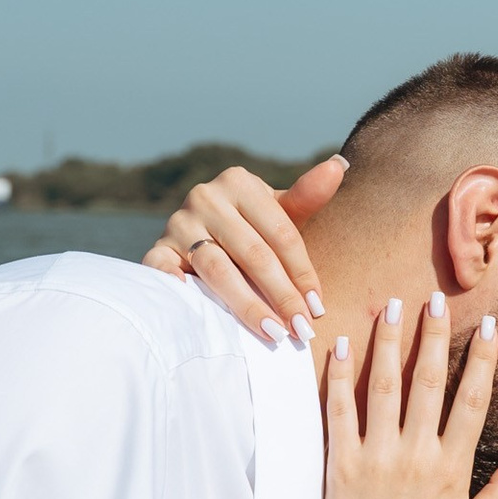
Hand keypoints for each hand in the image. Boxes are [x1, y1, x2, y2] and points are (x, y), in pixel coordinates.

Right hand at [146, 156, 347, 345]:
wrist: (202, 236)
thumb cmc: (252, 228)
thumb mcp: (279, 213)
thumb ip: (307, 196)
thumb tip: (339, 166)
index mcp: (239, 183)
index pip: (281, 233)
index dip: (302, 272)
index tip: (318, 307)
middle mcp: (205, 197)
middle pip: (253, 254)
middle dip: (281, 296)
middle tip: (301, 330)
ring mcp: (178, 223)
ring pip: (218, 269)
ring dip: (248, 305)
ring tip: (273, 333)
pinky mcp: (158, 250)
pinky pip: (167, 273)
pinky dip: (180, 292)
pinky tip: (202, 317)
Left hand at [317, 298, 497, 498]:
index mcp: (451, 471)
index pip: (472, 402)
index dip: (482, 360)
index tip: (488, 325)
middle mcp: (415, 456)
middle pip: (428, 382)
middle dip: (435, 335)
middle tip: (437, 297)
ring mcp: (375, 458)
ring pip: (384, 386)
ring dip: (389, 341)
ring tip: (393, 305)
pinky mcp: (340, 465)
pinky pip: (339, 410)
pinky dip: (339, 375)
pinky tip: (340, 343)